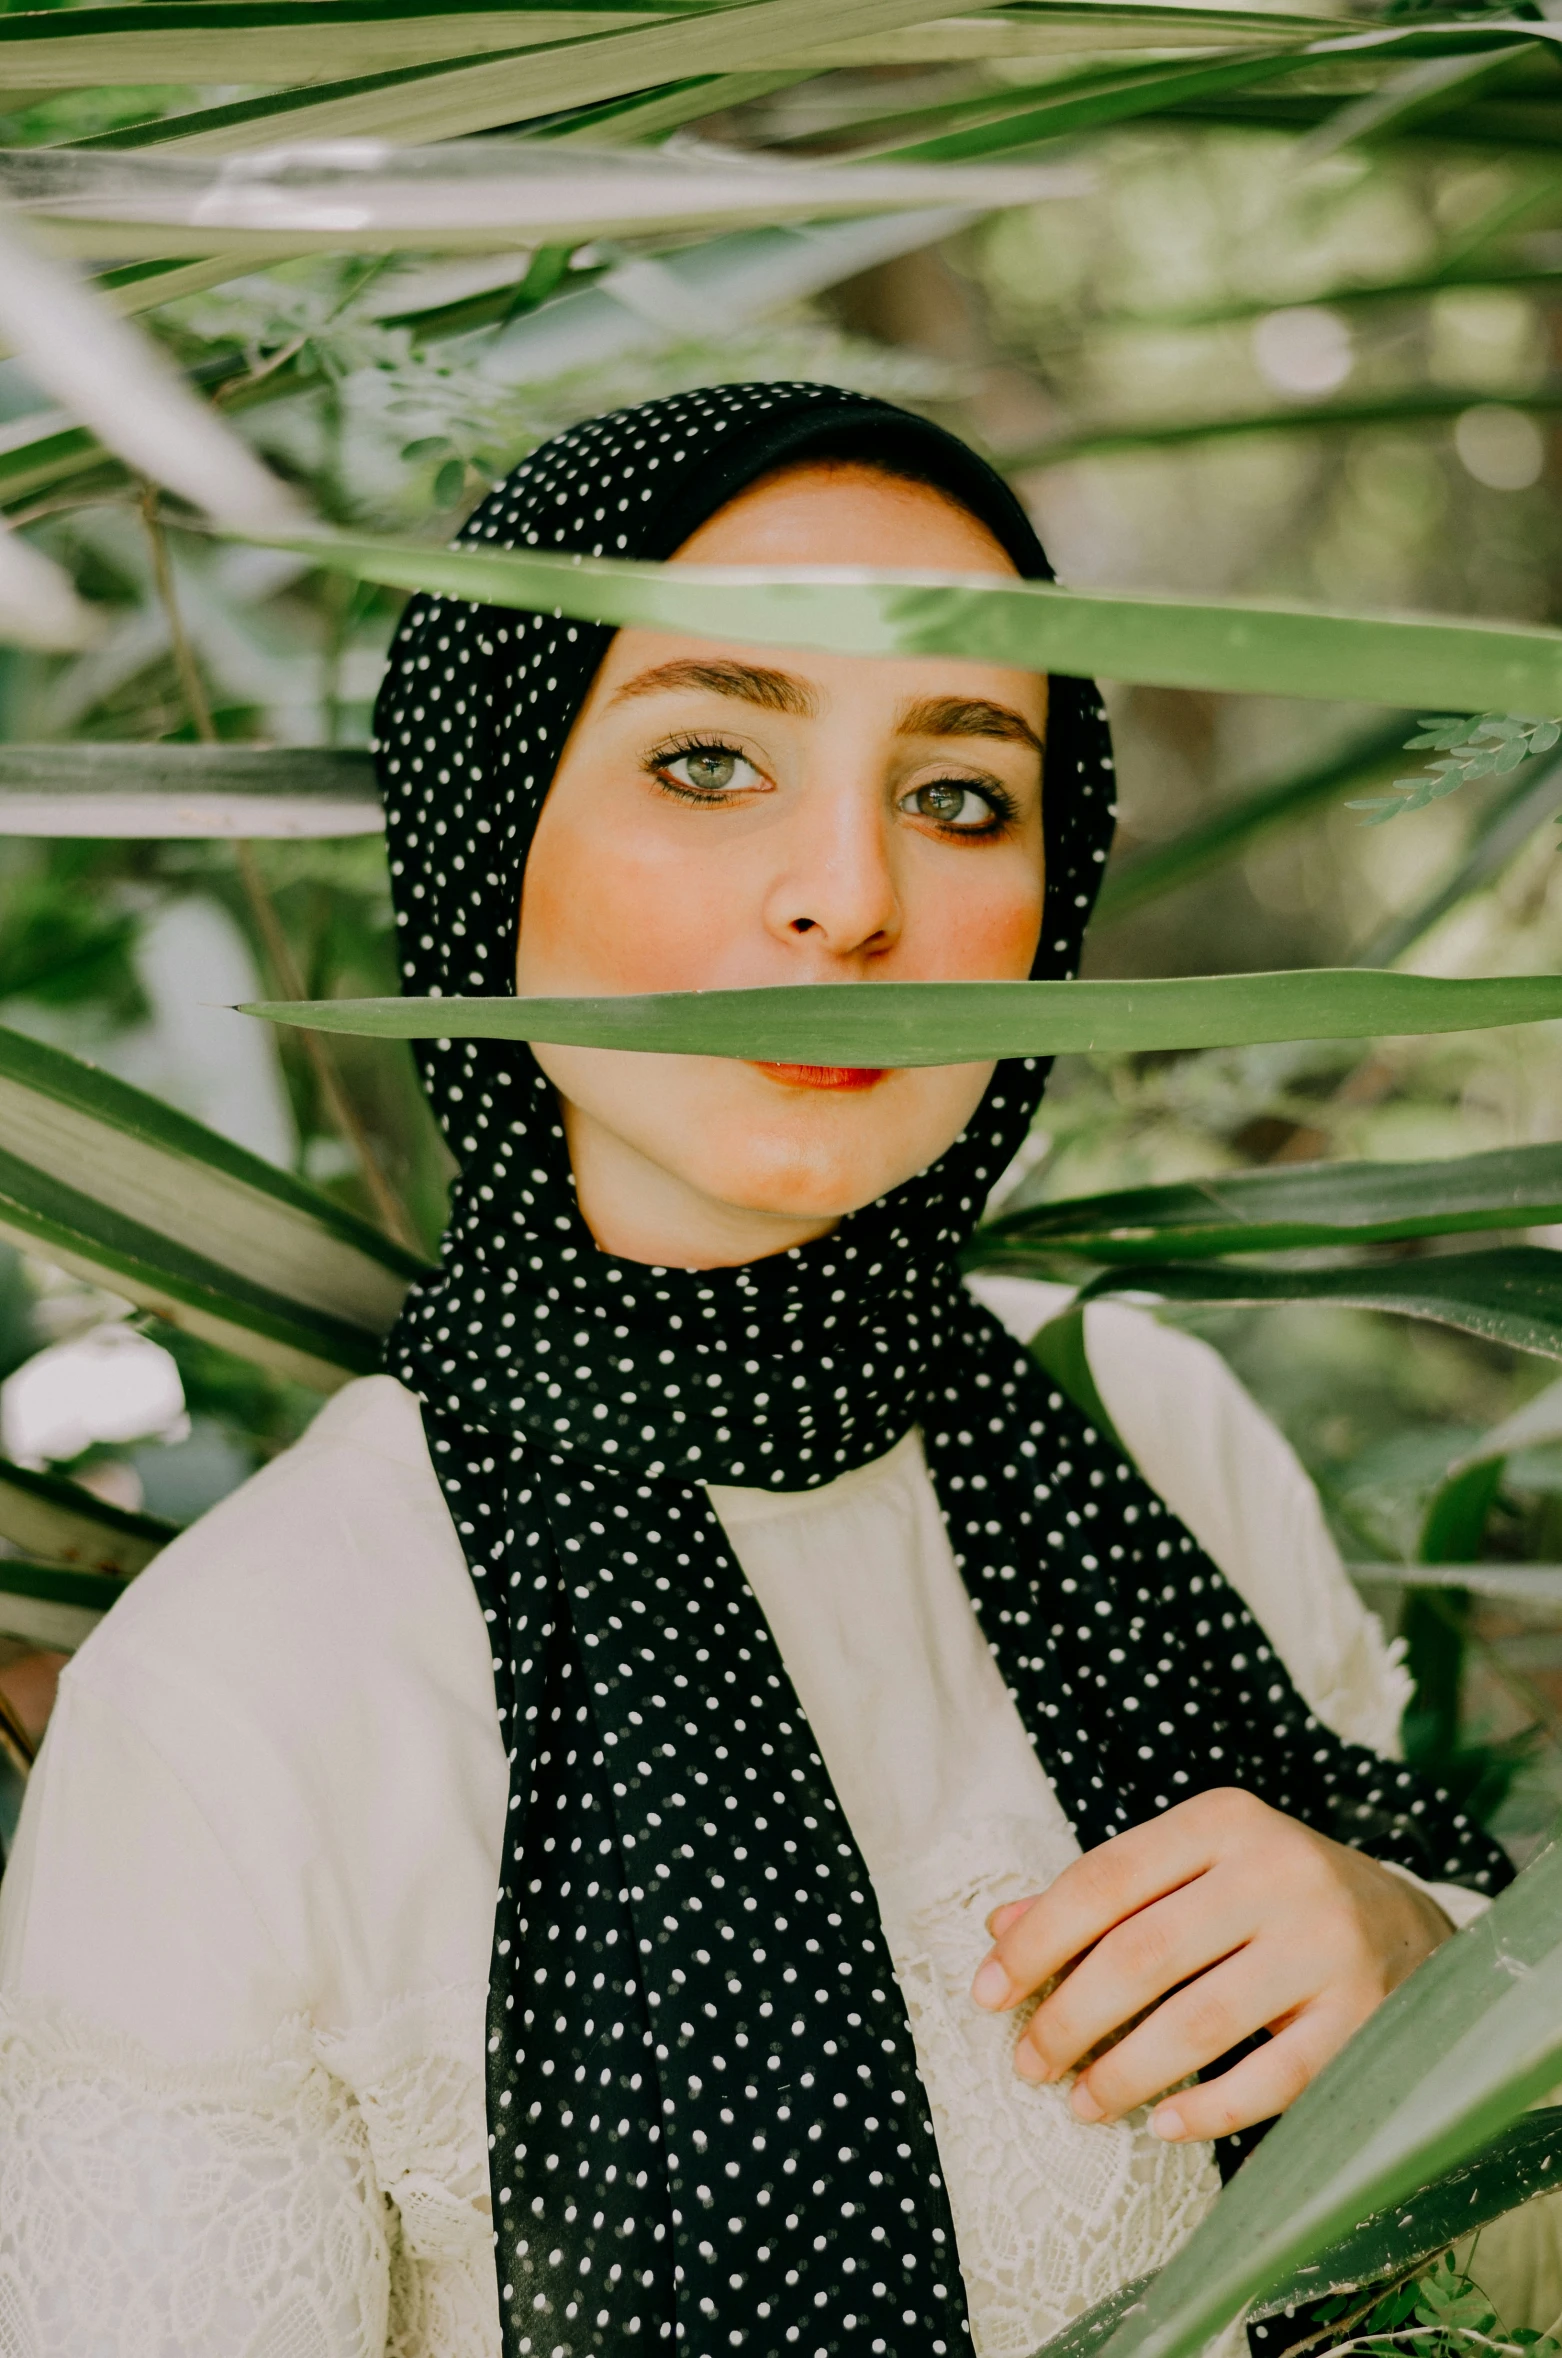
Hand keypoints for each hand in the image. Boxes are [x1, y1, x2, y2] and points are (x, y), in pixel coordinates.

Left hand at [970, 1786, 1453, 2141]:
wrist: (1409, 1923)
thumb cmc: (1268, 1896)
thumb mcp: (1192, 1868)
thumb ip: (1101, 1894)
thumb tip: (997, 1925)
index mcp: (1222, 1822)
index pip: (1105, 1878)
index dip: (1036, 1940)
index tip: (984, 1992)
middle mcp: (1277, 1872)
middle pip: (1142, 1953)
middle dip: (1068, 2017)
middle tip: (1027, 2063)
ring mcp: (1325, 1945)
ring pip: (1198, 2023)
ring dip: (1123, 2072)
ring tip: (1079, 2101)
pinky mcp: (1361, 2017)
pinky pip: (1270, 2081)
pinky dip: (1205, 2111)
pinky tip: (1159, 2124)